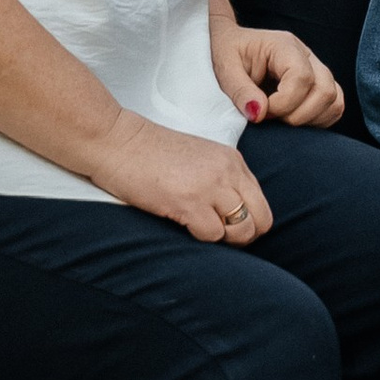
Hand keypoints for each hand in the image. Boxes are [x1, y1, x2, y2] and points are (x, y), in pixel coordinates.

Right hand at [89, 112, 272, 244]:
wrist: (117, 141)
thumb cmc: (149, 153)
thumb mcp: (198, 159)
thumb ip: (221, 180)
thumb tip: (231, 216)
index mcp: (232, 160)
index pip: (261, 203)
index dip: (248, 222)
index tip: (226, 226)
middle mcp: (228, 171)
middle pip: (261, 220)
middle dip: (243, 236)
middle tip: (217, 235)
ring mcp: (211, 186)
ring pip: (242, 231)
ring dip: (222, 238)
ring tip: (197, 227)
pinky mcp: (190, 202)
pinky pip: (212, 235)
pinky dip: (199, 237)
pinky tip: (181, 222)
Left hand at [213, 18, 344, 129]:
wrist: (231, 45)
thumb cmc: (227, 53)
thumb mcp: (224, 69)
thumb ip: (240, 91)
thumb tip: (259, 113)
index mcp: (285, 46)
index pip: (302, 78)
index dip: (283, 103)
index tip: (260, 111)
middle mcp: (307, 55)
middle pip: (325, 91)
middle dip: (298, 115)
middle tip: (270, 117)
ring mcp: (317, 69)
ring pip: (334, 101)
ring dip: (310, 120)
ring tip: (280, 119)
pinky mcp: (319, 85)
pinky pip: (334, 107)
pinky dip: (317, 121)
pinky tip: (291, 119)